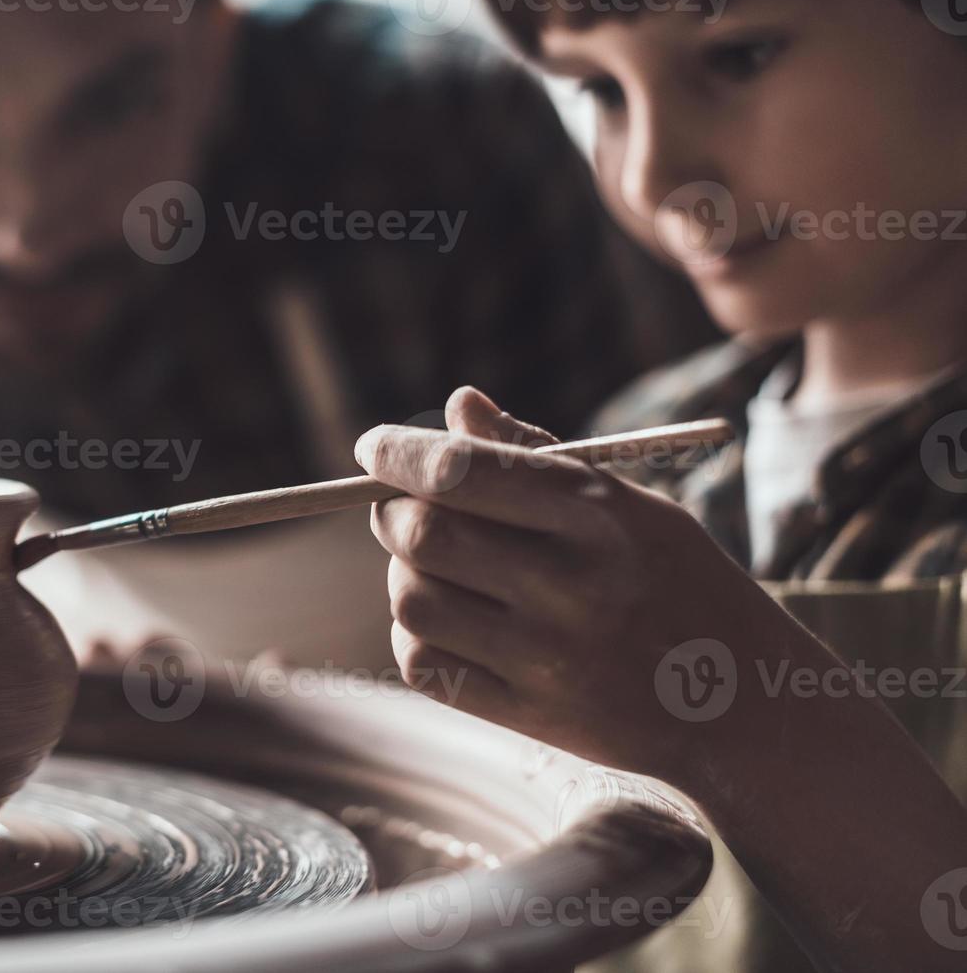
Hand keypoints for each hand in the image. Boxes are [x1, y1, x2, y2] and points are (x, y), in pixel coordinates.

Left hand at [355, 386, 803, 783]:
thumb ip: (537, 457)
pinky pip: (424, 665)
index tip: (371, 446)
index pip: (461, 471)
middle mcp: (571, 586)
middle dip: (389, 512)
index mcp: (599, 516)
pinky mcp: (531, 715)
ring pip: (412, 600)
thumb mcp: (633, 505)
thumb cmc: (681, 584)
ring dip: (402, 573)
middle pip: (424, 535)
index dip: (399, 453)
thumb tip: (457, 406)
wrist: (750, 706)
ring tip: (431, 566)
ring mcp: (549, 658)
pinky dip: (414, 634)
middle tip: (396, 508)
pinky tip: (447, 619)